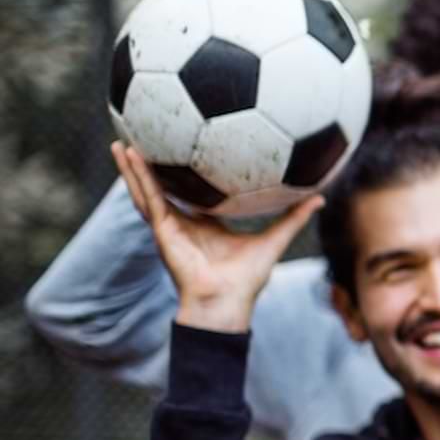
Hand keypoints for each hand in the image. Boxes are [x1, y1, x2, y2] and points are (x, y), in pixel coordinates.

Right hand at [110, 142, 321, 332]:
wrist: (226, 301)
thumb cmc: (247, 278)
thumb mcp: (275, 238)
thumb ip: (293, 217)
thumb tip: (319, 198)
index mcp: (204, 224)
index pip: (191, 193)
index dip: (184, 175)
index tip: (183, 150)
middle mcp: (182, 223)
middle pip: (161, 188)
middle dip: (150, 166)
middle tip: (141, 138)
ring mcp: (168, 226)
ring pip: (146, 190)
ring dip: (132, 168)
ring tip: (120, 142)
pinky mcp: (162, 229)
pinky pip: (148, 198)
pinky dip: (138, 177)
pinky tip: (130, 156)